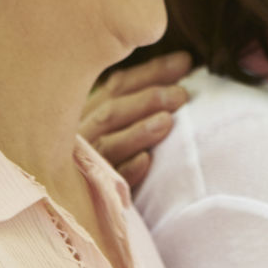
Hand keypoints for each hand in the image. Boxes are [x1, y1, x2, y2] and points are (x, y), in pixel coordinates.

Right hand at [82, 51, 193, 189]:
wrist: (82, 205)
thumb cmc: (114, 156)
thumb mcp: (119, 122)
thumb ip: (140, 98)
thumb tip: (185, 63)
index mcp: (89, 111)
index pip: (119, 85)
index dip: (152, 71)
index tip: (185, 62)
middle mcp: (82, 134)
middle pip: (112, 111)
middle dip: (147, 100)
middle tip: (181, 95)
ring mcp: (83, 164)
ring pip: (108, 143)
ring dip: (138, 132)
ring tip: (167, 122)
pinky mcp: (90, 194)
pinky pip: (108, 181)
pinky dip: (127, 169)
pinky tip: (147, 162)